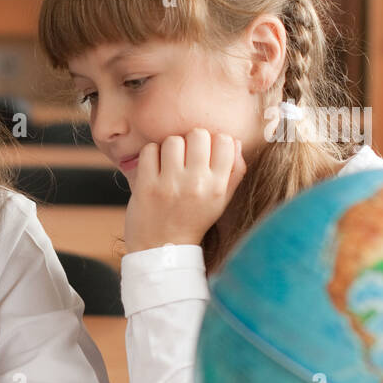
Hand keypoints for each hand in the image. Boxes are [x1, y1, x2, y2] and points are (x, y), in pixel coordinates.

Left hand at [123, 128, 246, 252]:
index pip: (226, 141)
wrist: (162, 248)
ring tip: (169, 164)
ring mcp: (170, 184)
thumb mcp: (220, 201)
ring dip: (169, 148)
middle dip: (191, 141)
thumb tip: (236, 141)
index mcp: (217, 187)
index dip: (214, 142)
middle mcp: (196, 184)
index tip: (205, 154)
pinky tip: (154, 168)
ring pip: (173, 140)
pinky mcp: (146, 185)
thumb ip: (234, 172)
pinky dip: (151, 155)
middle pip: (198, 134)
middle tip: (185, 157)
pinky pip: (150, 150)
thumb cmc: (192, 220)